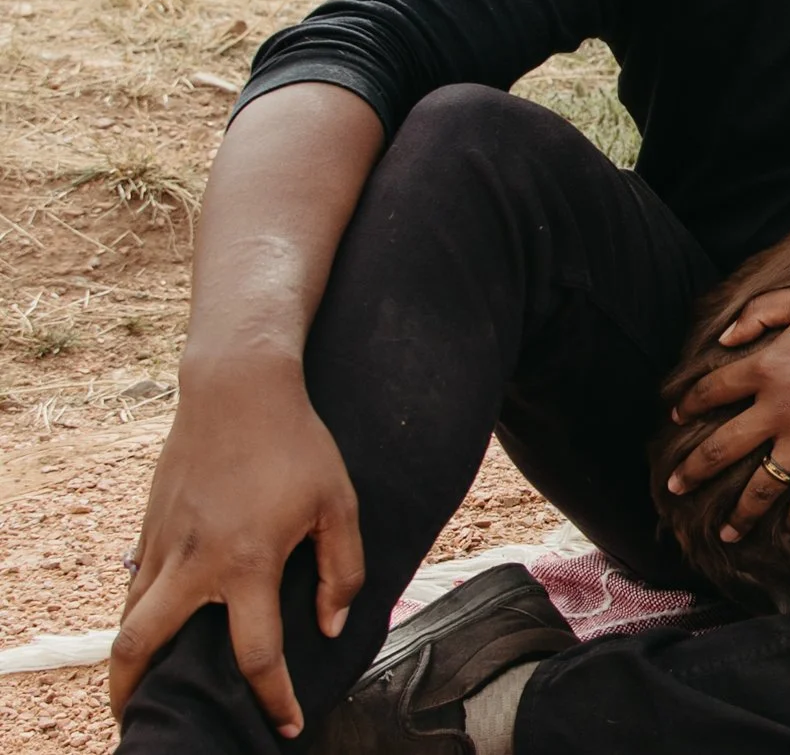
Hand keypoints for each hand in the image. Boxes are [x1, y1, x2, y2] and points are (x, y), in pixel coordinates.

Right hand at [111, 358, 364, 736]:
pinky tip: (154, 630)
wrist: (237, 389)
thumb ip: (341, 571)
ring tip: (141, 691)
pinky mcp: (148, 528)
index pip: (255, 655)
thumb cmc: (298, 445)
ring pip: (126, 621)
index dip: (273, 698)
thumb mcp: (339, 504)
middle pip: (142, 649)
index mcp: (247, 563)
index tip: (285, 725)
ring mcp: (162, 545)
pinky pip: (133, 587)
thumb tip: (329, 628)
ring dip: (127, 664)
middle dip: (139, 695)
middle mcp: (193, 563)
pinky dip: (135, 618)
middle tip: (153, 723)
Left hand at [665, 290, 789, 540]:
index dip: (687, 404)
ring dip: (739, 512)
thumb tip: (724, 337)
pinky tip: (788, 529)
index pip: (711, 391)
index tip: (674, 416)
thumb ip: (759, 313)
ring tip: (724, 532)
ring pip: (760, 486)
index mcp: (766, 367)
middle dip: (693, 471)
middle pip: (721, 448)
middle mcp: (778, 409)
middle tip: (675, 486)